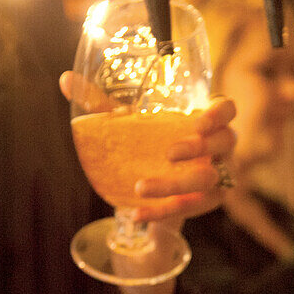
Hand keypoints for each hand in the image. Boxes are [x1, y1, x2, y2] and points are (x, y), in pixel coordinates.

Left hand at [60, 72, 237, 224]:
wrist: (149, 189)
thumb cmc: (144, 143)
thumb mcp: (123, 124)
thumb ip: (100, 103)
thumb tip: (65, 79)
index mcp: (205, 118)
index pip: (227, 109)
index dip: (219, 113)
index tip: (198, 120)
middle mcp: (219, 146)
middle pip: (226, 141)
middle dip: (199, 147)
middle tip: (169, 153)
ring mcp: (218, 175)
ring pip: (209, 179)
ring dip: (176, 184)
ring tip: (141, 187)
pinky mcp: (208, 202)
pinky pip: (193, 207)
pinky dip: (164, 212)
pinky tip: (137, 214)